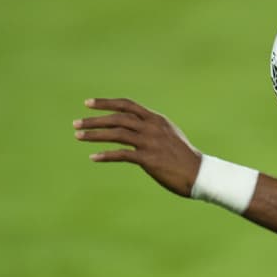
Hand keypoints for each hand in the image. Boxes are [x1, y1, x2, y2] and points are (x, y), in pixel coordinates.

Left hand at [74, 98, 201, 195]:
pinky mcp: (149, 159)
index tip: (88, 104)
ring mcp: (150, 142)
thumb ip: (153, 128)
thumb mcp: (170, 135)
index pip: (127, 105)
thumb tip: (137, 125)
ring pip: (116, 134)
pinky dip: (106, 155)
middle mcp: (152, 127)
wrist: (199, 174)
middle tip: (76, 123)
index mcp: (156, 119)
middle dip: (94, 119)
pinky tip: (93, 157)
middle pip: (117, 118)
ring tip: (78, 136)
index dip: (106, 103)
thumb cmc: (184, 157)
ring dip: (94, 134)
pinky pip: (122, 155)